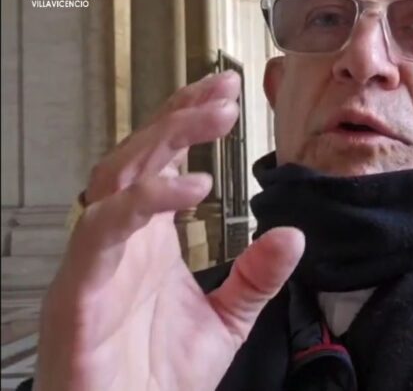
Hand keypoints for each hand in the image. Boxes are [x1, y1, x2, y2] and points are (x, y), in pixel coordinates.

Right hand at [33, 71, 304, 390]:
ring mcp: (98, 261)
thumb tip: (292, 236)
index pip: (164, 163)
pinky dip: (145, 202)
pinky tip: (190, 186)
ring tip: (213, 117)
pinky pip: (104, 231)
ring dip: (165, 140)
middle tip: (224, 90)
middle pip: (140, 155)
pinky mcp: (80, 290)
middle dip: (181, 115)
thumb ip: (256, 276)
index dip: (189, 121)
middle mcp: (122, 242)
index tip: (227, 91)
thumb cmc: (158, 379)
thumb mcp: (226, 320)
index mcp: (150, 242)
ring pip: (117, 176)